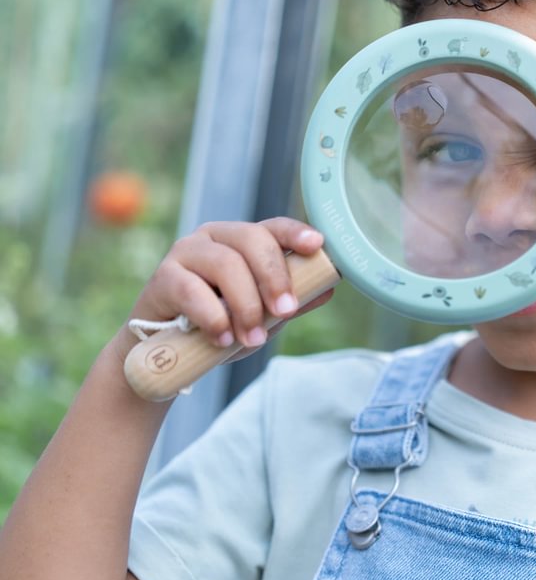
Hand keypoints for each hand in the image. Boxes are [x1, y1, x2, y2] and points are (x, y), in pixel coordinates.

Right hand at [126, 218, 333, 355]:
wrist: (166, 352)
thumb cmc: (219, 325)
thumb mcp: (262, 316)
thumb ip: (290, 301)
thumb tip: (328, 289)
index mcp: (242, 241)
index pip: (273, 227)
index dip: (295, 233)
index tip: (316, 245)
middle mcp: (214, 238)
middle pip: (252, 240)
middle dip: (274, 278)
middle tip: (286, 313)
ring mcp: (186, 253)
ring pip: (226, 264)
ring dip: (246, 305)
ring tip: (252, 337)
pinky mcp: (163, 278)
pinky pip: (193, 290)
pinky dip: (213, 317)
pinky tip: (222, 338)